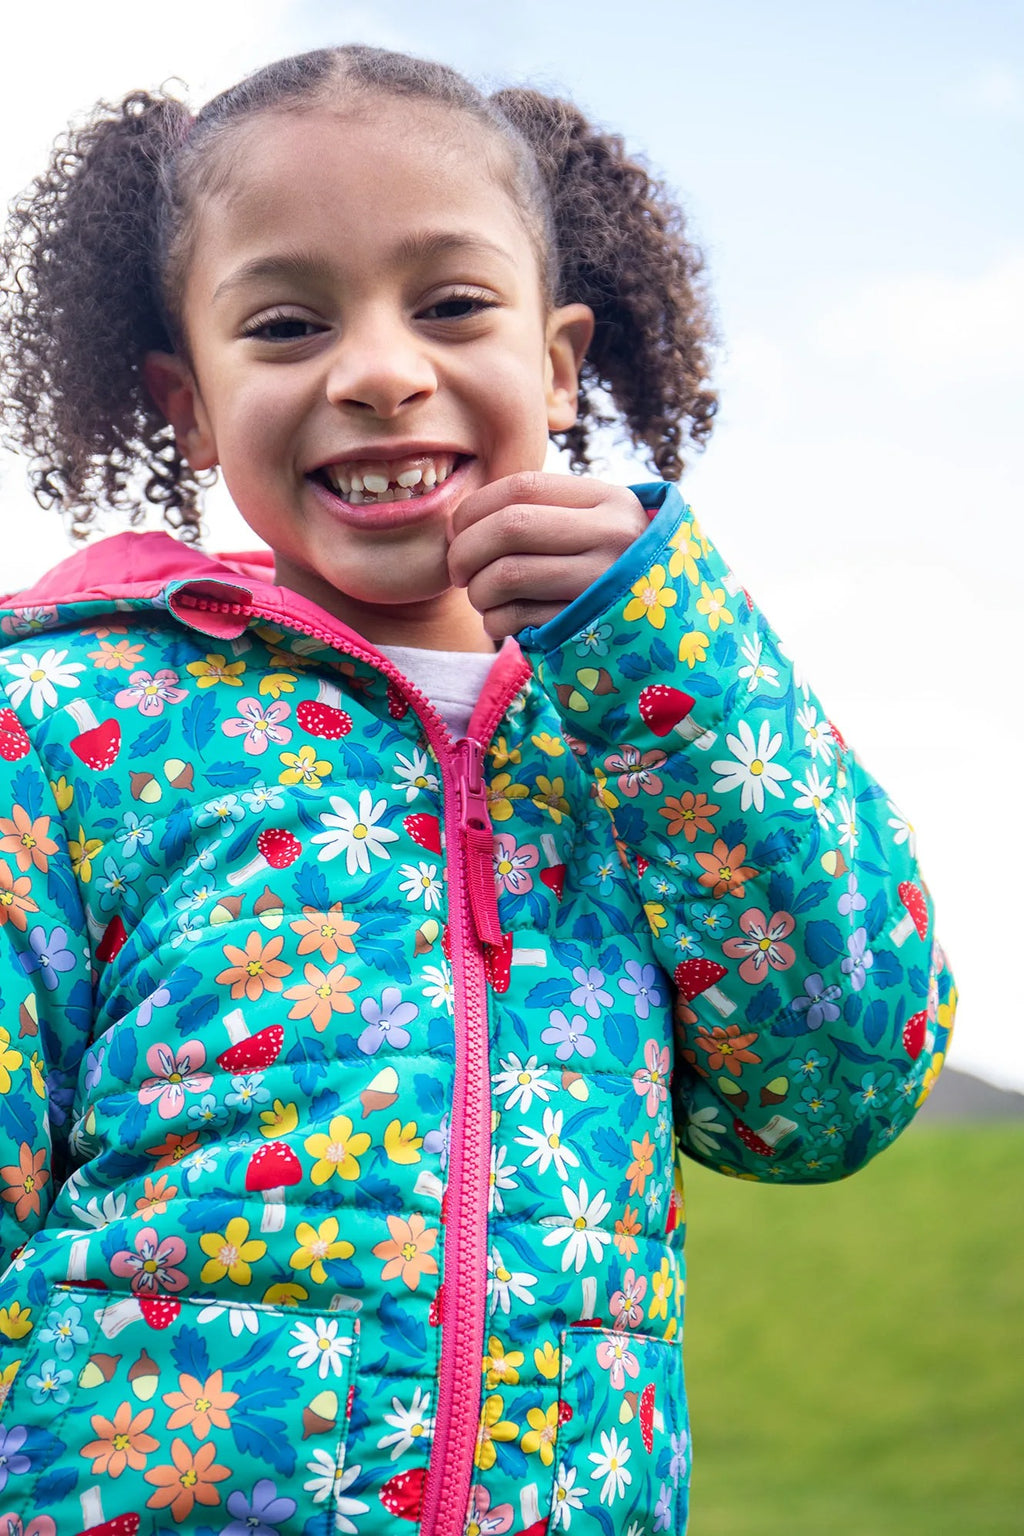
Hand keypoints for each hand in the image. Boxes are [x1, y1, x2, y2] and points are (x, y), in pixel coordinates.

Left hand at [447, 471, 648, 641]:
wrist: (669, 630)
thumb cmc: (613, 572)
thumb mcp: (599, 527)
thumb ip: (548, 512)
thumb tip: (464, 518)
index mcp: (609, 500)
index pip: (522, 486)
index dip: (474, 508)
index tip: (456, 532)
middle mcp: (614, 535)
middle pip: (511, 526)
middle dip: (466, 550)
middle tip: (457, 570)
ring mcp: (604, 583)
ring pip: (508, 574)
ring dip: (478, 590)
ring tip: (480, 597)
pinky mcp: (591, 626)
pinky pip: (519, 617)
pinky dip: (495, 621)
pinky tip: (500, 622)